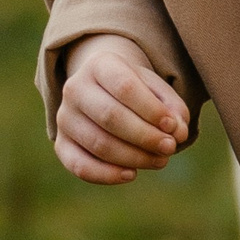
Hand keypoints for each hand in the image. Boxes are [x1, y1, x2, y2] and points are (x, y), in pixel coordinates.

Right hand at [53, 34, 190, 183]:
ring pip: (99, 143)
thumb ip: (172, 107)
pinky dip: (107, 174)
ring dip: (134, 157)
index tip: (172, 126)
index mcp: (100, 65)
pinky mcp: (61, 144)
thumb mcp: (156, 89)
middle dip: (145, 136)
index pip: (125, 87)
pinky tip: (132, 174)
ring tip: (160, 160)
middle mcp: (75, 88)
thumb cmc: (136, 90)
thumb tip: (178, 133)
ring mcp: (65, 117)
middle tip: (170, 147)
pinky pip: (80, 165)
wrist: (103, 89)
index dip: (151, 109)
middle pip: (110, 116)